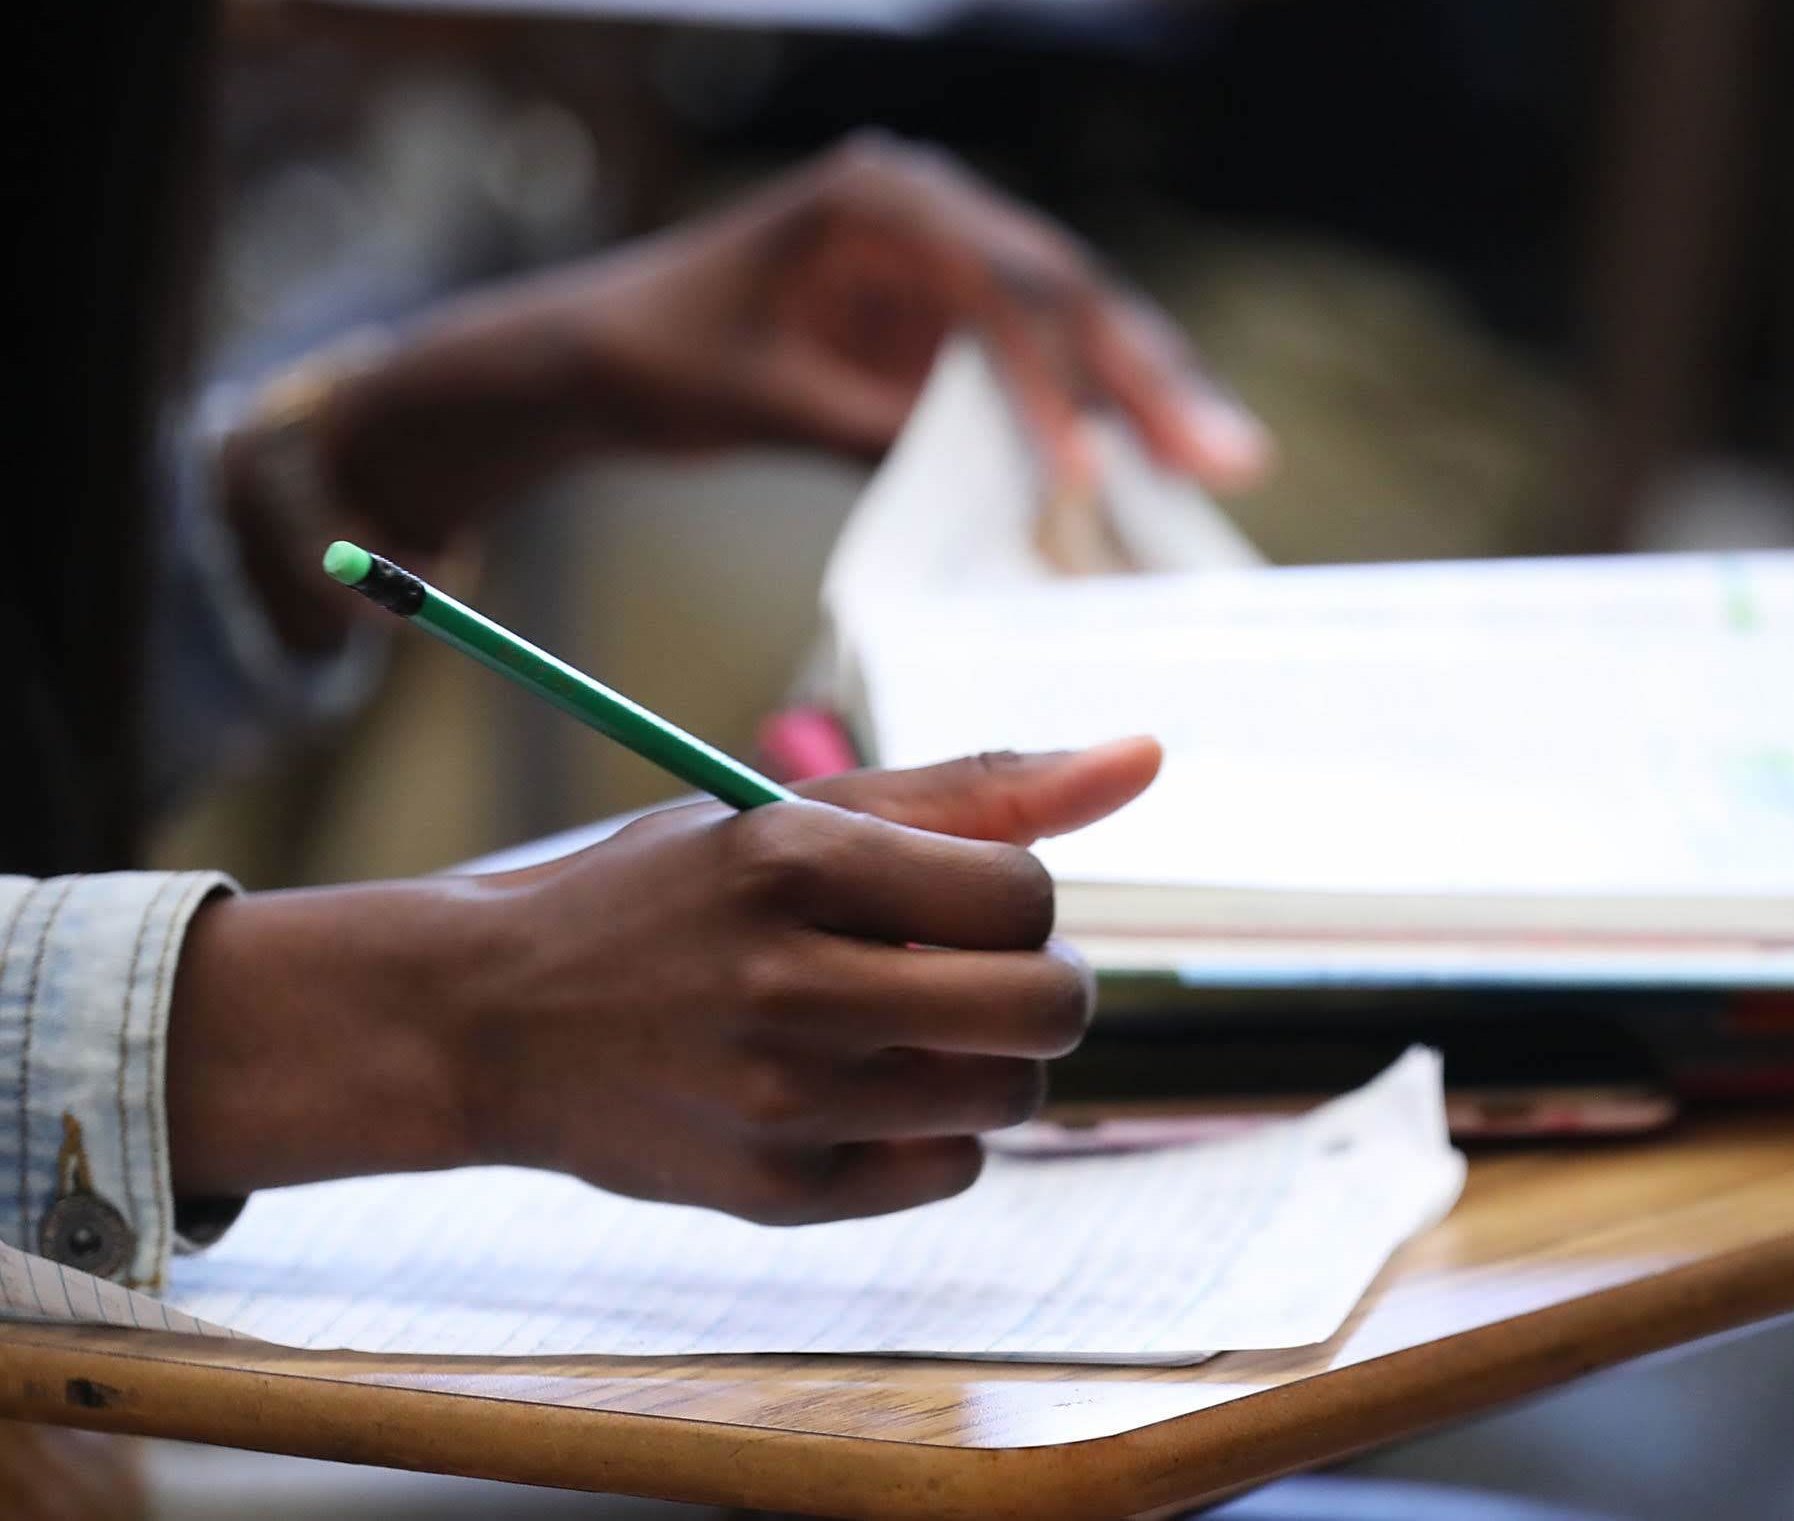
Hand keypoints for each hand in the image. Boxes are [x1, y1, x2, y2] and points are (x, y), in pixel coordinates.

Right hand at [166, 740, 1160, 1222]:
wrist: (489, 1020)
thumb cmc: (674, 898)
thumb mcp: (802, 814)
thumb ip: (982, 788)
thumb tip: (1149, 755)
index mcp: (793, 859)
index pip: (1024, 894)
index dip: (1019, 899)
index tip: (963, 901)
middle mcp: (786, 981)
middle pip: (1047, 1004)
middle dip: (1044, 986)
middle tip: (980, 972)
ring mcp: (779, 1101)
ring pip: (1013, 1096)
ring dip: (993, 1061)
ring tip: (914, 1028)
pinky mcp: (774, 1195)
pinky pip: (953, 1171)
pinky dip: (937, 1135)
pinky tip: (864, 1094)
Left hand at [308, 132, 1269, 562]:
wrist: (598, 354)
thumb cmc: (659, 353)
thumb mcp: (759, 399)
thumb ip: (872, 429)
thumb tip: (995, 490)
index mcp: (881, 199)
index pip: (1004, 283)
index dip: (1062, 377)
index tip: (1092, 465)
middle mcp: (932, 217)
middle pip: (1068, 295)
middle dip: (1150, 378)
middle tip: (1230, 455)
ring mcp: (947, 271)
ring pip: (1073, 330)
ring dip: (1144, 399)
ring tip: (1223, 462)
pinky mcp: (948, 328)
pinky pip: (1038, 372)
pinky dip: (1090, 424)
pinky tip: (1150, 473)